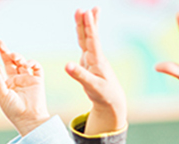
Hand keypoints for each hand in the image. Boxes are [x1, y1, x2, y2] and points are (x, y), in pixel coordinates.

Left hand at [0, 41, 49, 135]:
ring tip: (14, 57)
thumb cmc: (14, 110)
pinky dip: (32, 63)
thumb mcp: (2, 95)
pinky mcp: (38, 80)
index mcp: (6, 83)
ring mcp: (27, 79)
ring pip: (22, 62)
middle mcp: (16, 79)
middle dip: (5, 51)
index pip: (0, 68)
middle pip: (10, 62)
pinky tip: (26, 64)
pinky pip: (36, 68)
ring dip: (17, 57)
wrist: (29, 119)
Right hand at [64, 7, 126, 134]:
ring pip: (87, 38)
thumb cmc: (104, 94)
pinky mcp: (89, 61)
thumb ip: (79, 75)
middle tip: (84, 9)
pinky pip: (85, 44)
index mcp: (97, 60)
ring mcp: (92, 58)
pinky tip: (84, 27)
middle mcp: (96, 56)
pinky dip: (84, 34)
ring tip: (87, 10)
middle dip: (87, 22)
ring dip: (86, 25)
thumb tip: (66, 65)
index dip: (89, 26)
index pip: (92, 40)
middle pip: (90, 36)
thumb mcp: (91, 86)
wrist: (112, 100)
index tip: (86, 12)